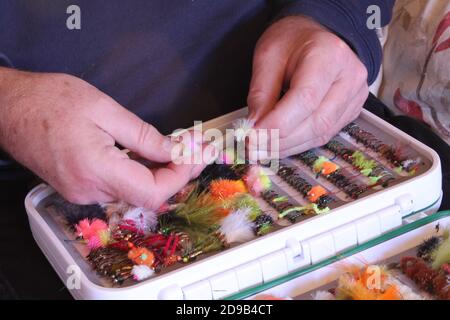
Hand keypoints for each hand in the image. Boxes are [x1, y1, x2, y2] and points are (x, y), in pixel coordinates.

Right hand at [0, 68, 206, 208]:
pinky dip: (142, 172)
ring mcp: (83, 192)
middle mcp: (90, 190)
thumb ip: (143, 136)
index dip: (181, 175)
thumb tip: (173, 151)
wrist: (8, 108)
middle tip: (198, 148)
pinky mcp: (80, 187)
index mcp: (96, 169)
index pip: (152, 191)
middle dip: (178, 172)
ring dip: (162, 171)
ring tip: (183, 148)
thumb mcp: (104, 109)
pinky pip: (120, 185)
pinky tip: (154, 155)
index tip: (197, 153)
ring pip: (135, 191)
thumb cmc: (50, 100)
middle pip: (147, 193)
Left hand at [247, 16, 368, 157]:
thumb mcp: (267, 57)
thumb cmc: (291, 41)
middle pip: (316, 122)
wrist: (315, 35)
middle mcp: (350, 77)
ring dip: (288, 146)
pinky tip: (279, 144)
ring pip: (321, 133)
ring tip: (262, 149)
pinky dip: (299, 143)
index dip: (278, 123)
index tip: (252, 136)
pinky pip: (325, 134)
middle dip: (280, 140)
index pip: (306, 99)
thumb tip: (255, 129)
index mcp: (329, 55)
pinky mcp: (352, 110)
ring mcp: (355, 96)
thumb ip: (261, 93)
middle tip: (252, 147)